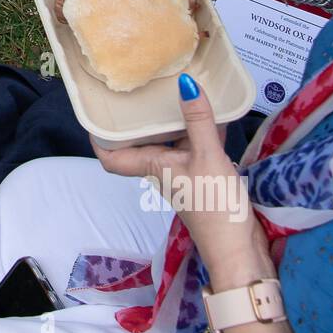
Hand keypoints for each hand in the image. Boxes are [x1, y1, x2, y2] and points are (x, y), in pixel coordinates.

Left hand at [90, 73, 270, 280]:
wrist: (238, 249)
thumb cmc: (215, 206)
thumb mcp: (207, 157)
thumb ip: (198, 121)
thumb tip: (185, 83)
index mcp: (151, 166)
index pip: (111, 157)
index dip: (98, 138)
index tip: (94, 112)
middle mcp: (162, 169)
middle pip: (141, 143)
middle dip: (138, 119)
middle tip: (138, 88)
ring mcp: (183, 174)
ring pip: (170, 142)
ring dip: (170, 120)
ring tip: (173, 89)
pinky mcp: (205, 178)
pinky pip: (195, 146)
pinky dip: (200, 129)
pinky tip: (213, 110)